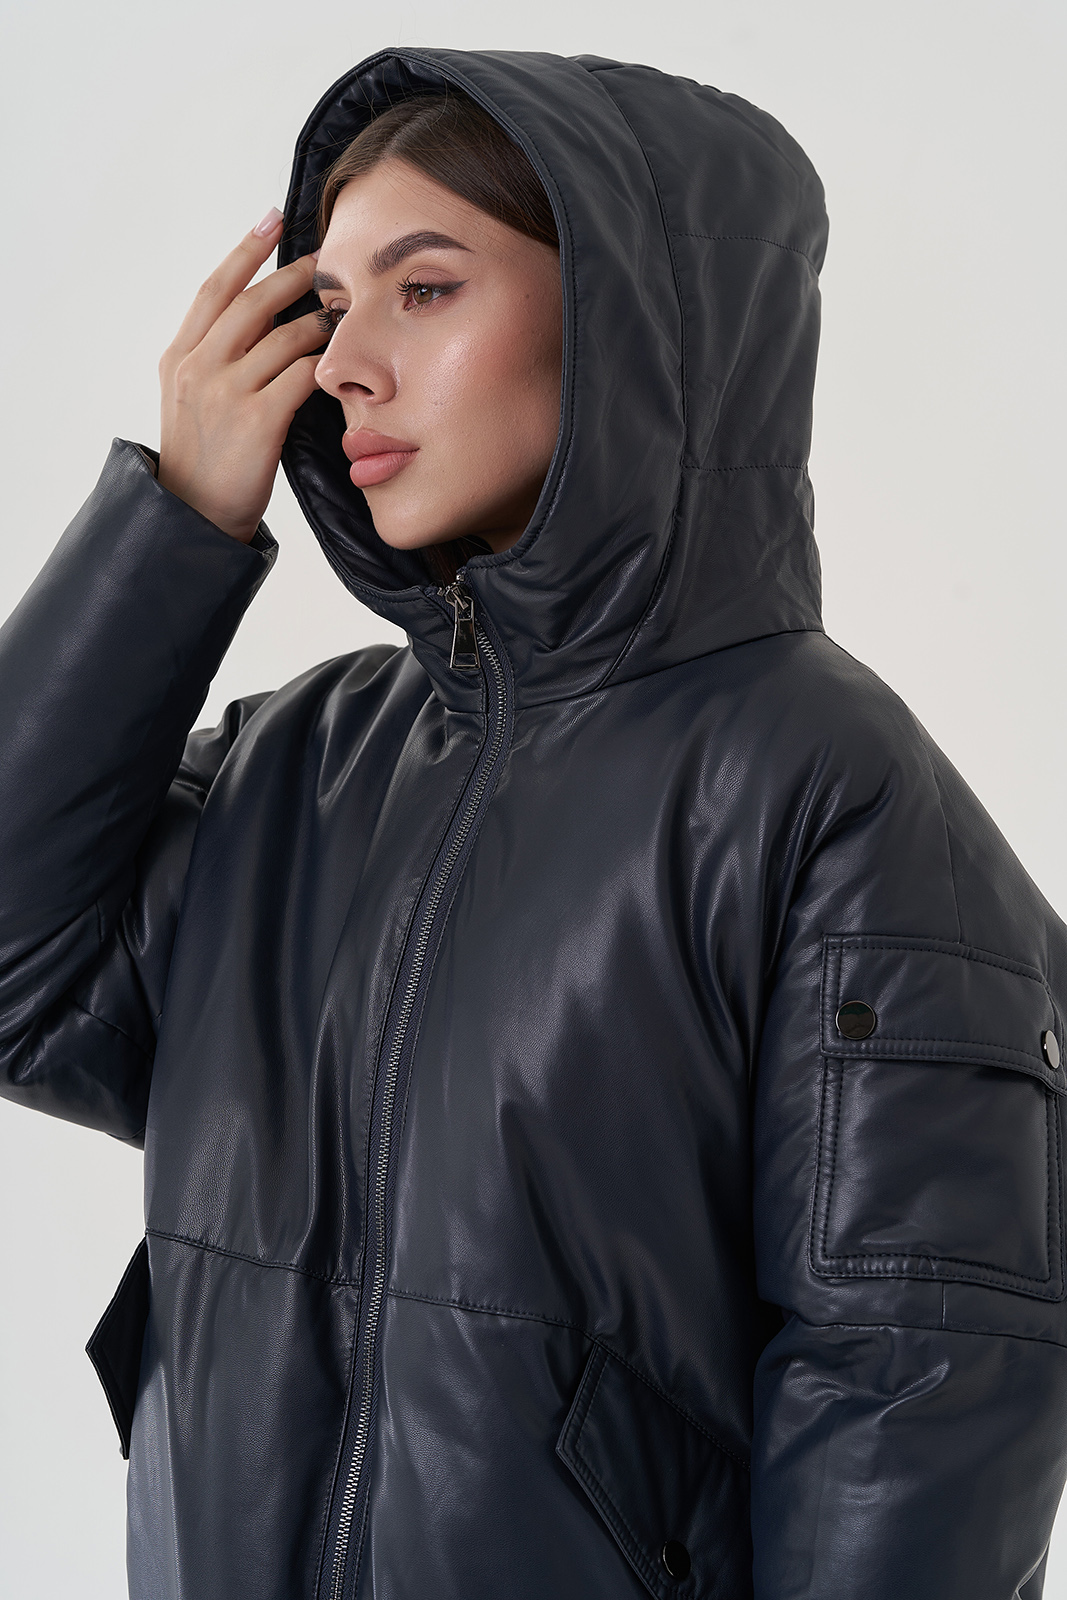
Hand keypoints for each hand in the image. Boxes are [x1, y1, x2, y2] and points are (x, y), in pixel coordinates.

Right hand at [157, 209, 324, 542]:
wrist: (193, 518)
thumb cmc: (203, 463)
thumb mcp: (192, 402)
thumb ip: (215, 361)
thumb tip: (259, 327)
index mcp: (179, 358)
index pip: (214, 290)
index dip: (245, 250)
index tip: (271, 218)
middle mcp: (198, 367)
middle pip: (250, 301)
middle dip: (292, 275)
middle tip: (325, 261)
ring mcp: (226, 392)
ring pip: (281, 336)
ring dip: (317, 321)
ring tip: (341, 314)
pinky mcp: (258, 420)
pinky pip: (301, 375)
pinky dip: (324, 363)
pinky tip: (341, 360)